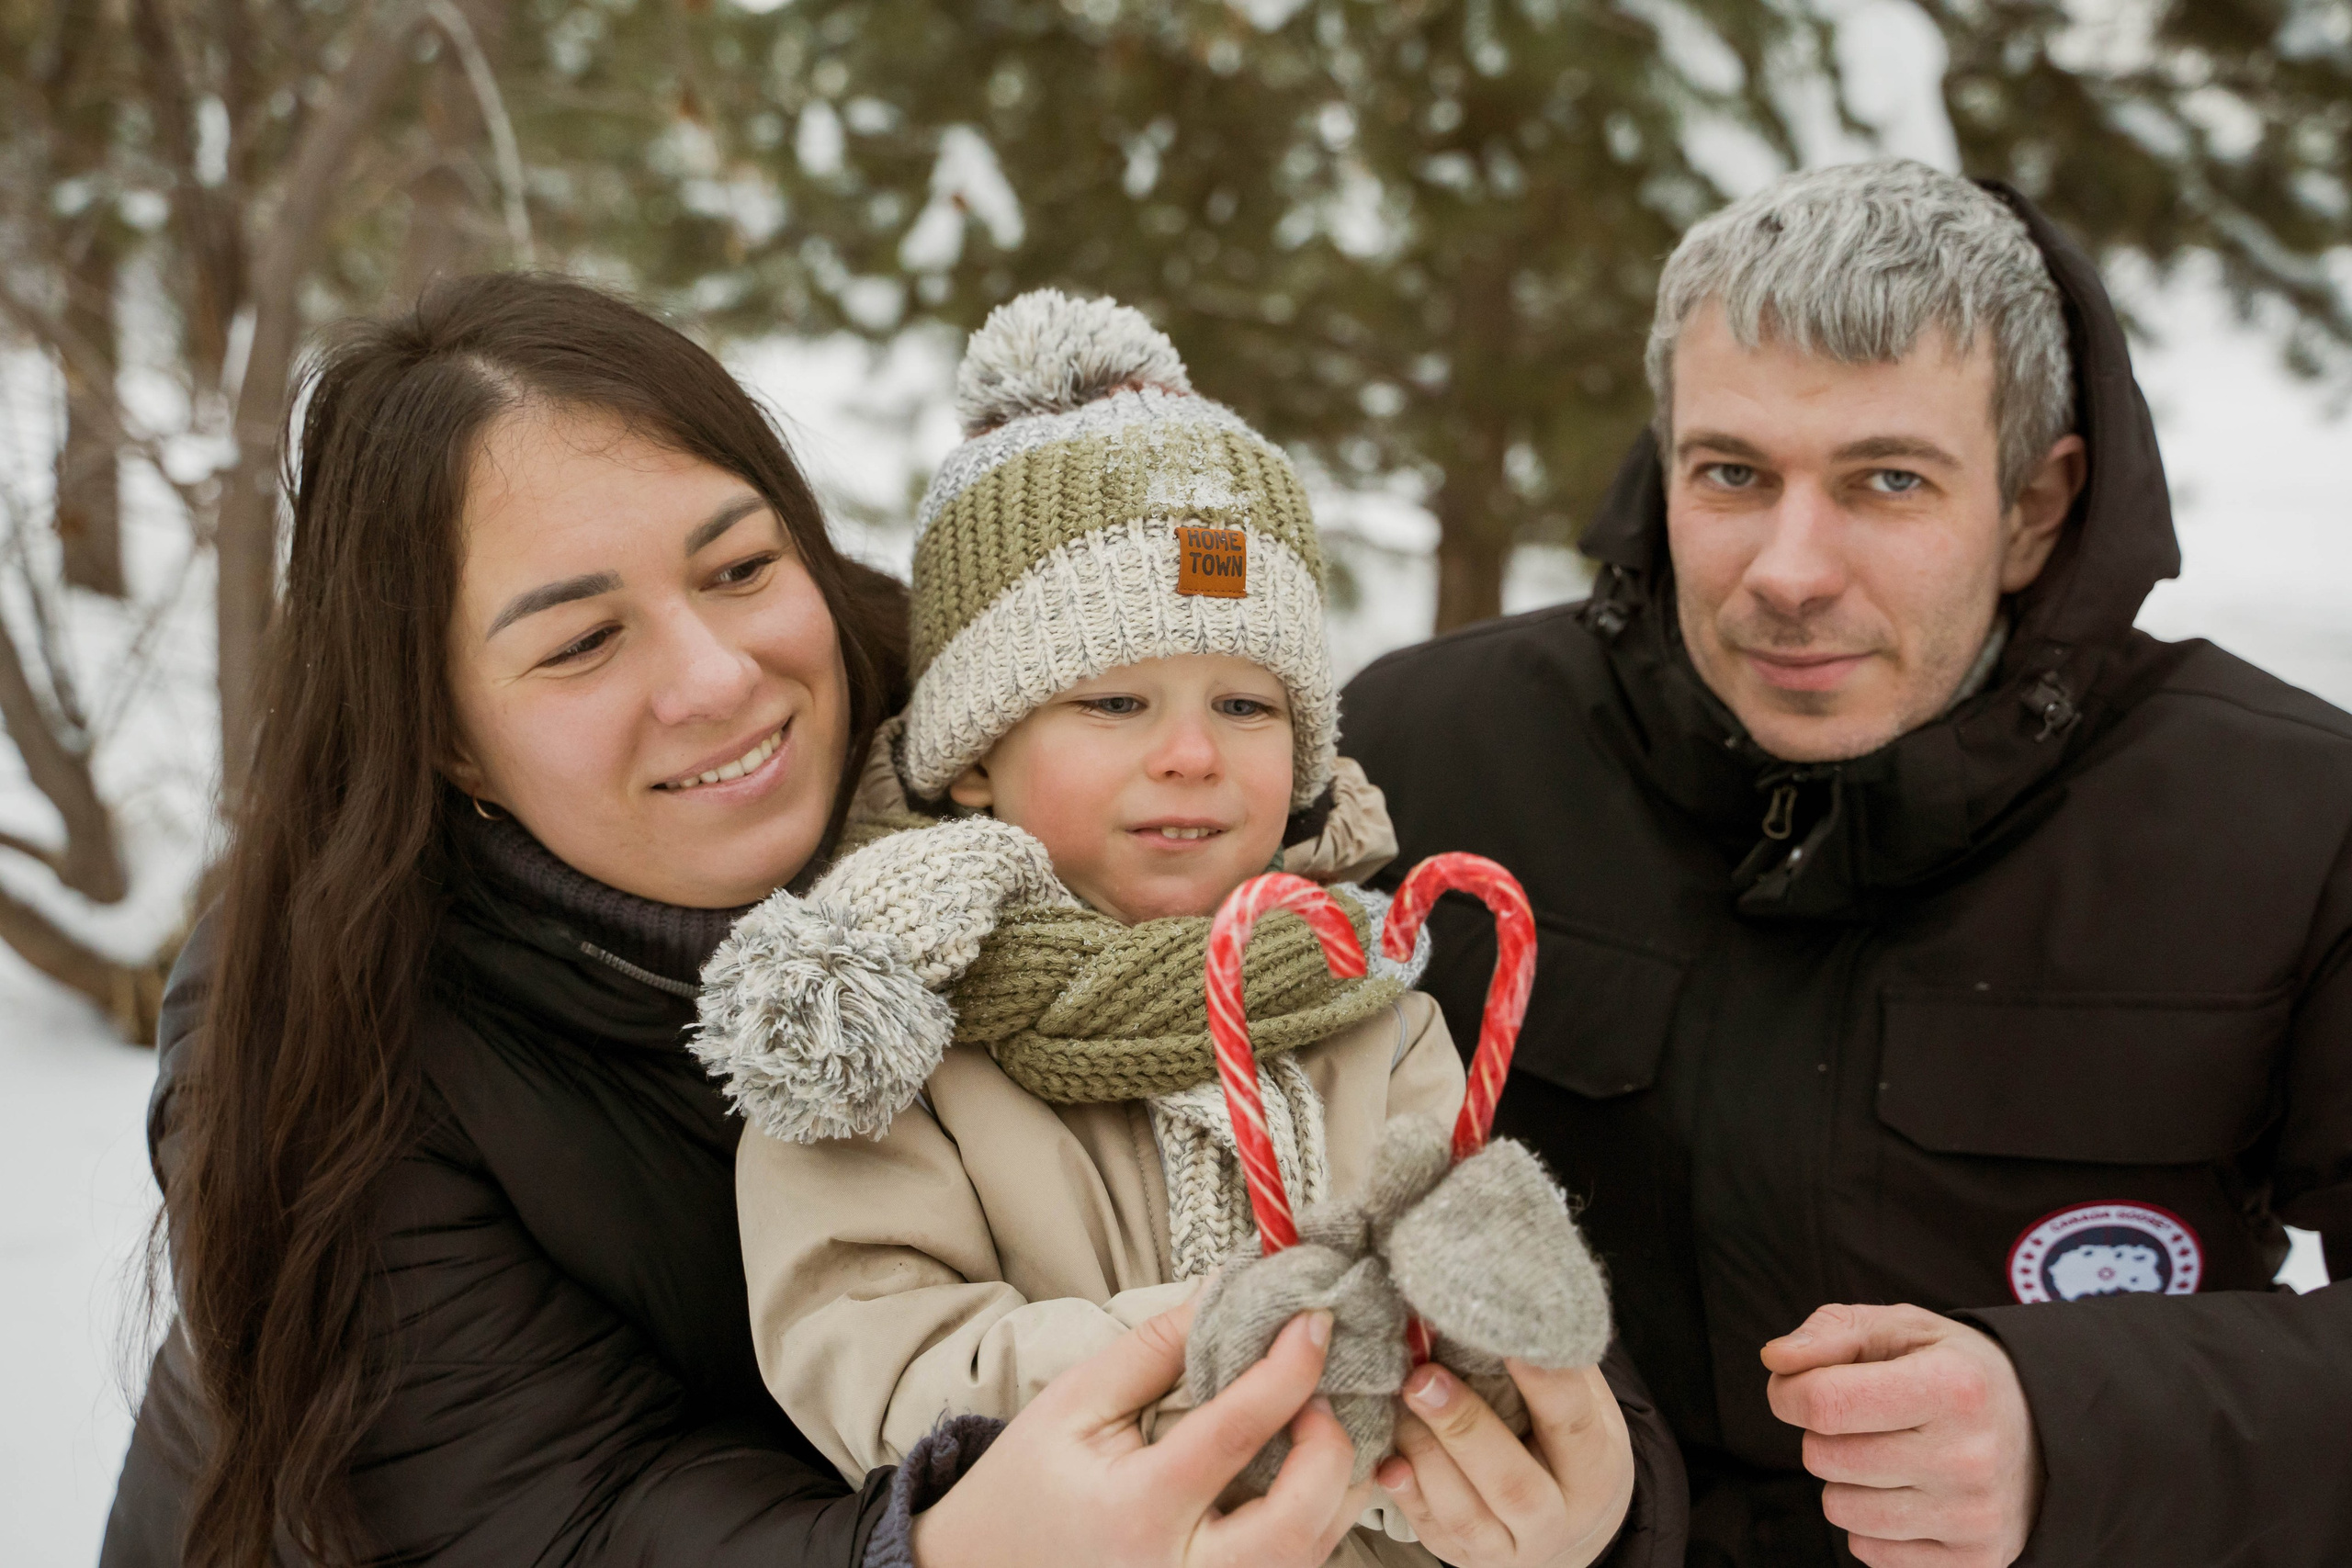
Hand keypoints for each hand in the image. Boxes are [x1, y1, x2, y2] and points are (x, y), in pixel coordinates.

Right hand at [913, 1296, 1368, 1567]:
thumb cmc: (1029, 1485)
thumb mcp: (1074, 1403)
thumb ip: (1154, 1347)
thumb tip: (1226, 1289)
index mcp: (1137, 1512)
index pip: (1236, 1434)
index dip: (1288, 1369)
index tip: (1317, 1319)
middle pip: (1296, 1526)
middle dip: (1332, 1451)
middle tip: (1322, 1396)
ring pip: (1310, 1557)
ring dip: (1337, 1486)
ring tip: (1322, 1424)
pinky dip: (1317, 1519)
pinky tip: (1306, 1471)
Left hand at [1374, 1360, 1635, 1567]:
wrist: (1571, 1521)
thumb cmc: (1566, 1440)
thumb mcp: (1582, 1399)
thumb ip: (1548, 1354)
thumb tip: (1502, 1285)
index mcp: (1595, 1465)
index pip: (1569, 1420)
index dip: (1538, 1378)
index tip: (1501, 1334)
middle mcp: (1558, 1515)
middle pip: (1510, 1480)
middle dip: (1461, 1426)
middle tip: (1421, 1376)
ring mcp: (1512, 1547)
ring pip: (1464, 1513)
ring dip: (1424, 1453)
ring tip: (1399, 1402)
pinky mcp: (1467, 1559)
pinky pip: (1431, 1531)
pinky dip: (1405, 1493)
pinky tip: (1386, 1459)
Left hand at [1763, 1304, 2041, 1567]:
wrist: (2050, 1434)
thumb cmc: (1956, 1372)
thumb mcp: (1904, 1328)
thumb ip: (1832, 1332)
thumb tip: (1775, 1359)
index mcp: (1953, 1387)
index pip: (1823, 1402)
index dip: (1789, 1392)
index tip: (1798, 1386)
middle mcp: (1968, 1457)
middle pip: (1823, 1457)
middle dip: (1822, 1434)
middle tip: (1864, 1421)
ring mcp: (1973, 1518)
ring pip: (1840, 1509)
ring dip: (1845, 1481)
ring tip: (1889, 1456)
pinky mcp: (1973, 1562)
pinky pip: (1867, 1551)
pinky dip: (1870, 1524)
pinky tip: (1908, 1494)